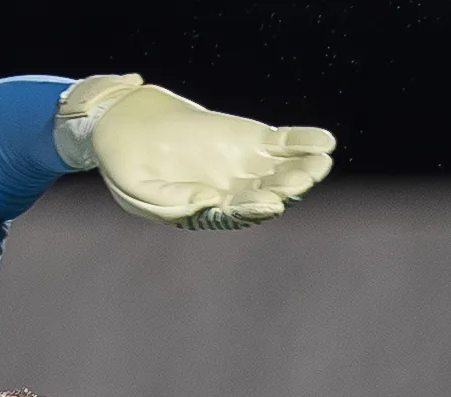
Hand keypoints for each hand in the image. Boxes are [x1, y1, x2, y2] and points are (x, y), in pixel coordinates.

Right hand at [55, 74, 334, 229]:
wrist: (126, 127)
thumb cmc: (128, 167)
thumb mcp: (138, 190)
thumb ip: (171, 199)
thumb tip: (208, 201)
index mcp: (207, 212)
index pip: (237, 214)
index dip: (254, 210)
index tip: (271, 205)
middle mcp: (232, 192)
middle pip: (268, 194)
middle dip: (285, 189)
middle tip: (300, 183)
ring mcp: (245, 165)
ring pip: (283, 172)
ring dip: (303, 169)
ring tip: (320, 163)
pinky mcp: (252, 139)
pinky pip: (284, 143)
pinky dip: (304, 142)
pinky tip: (324, 141)